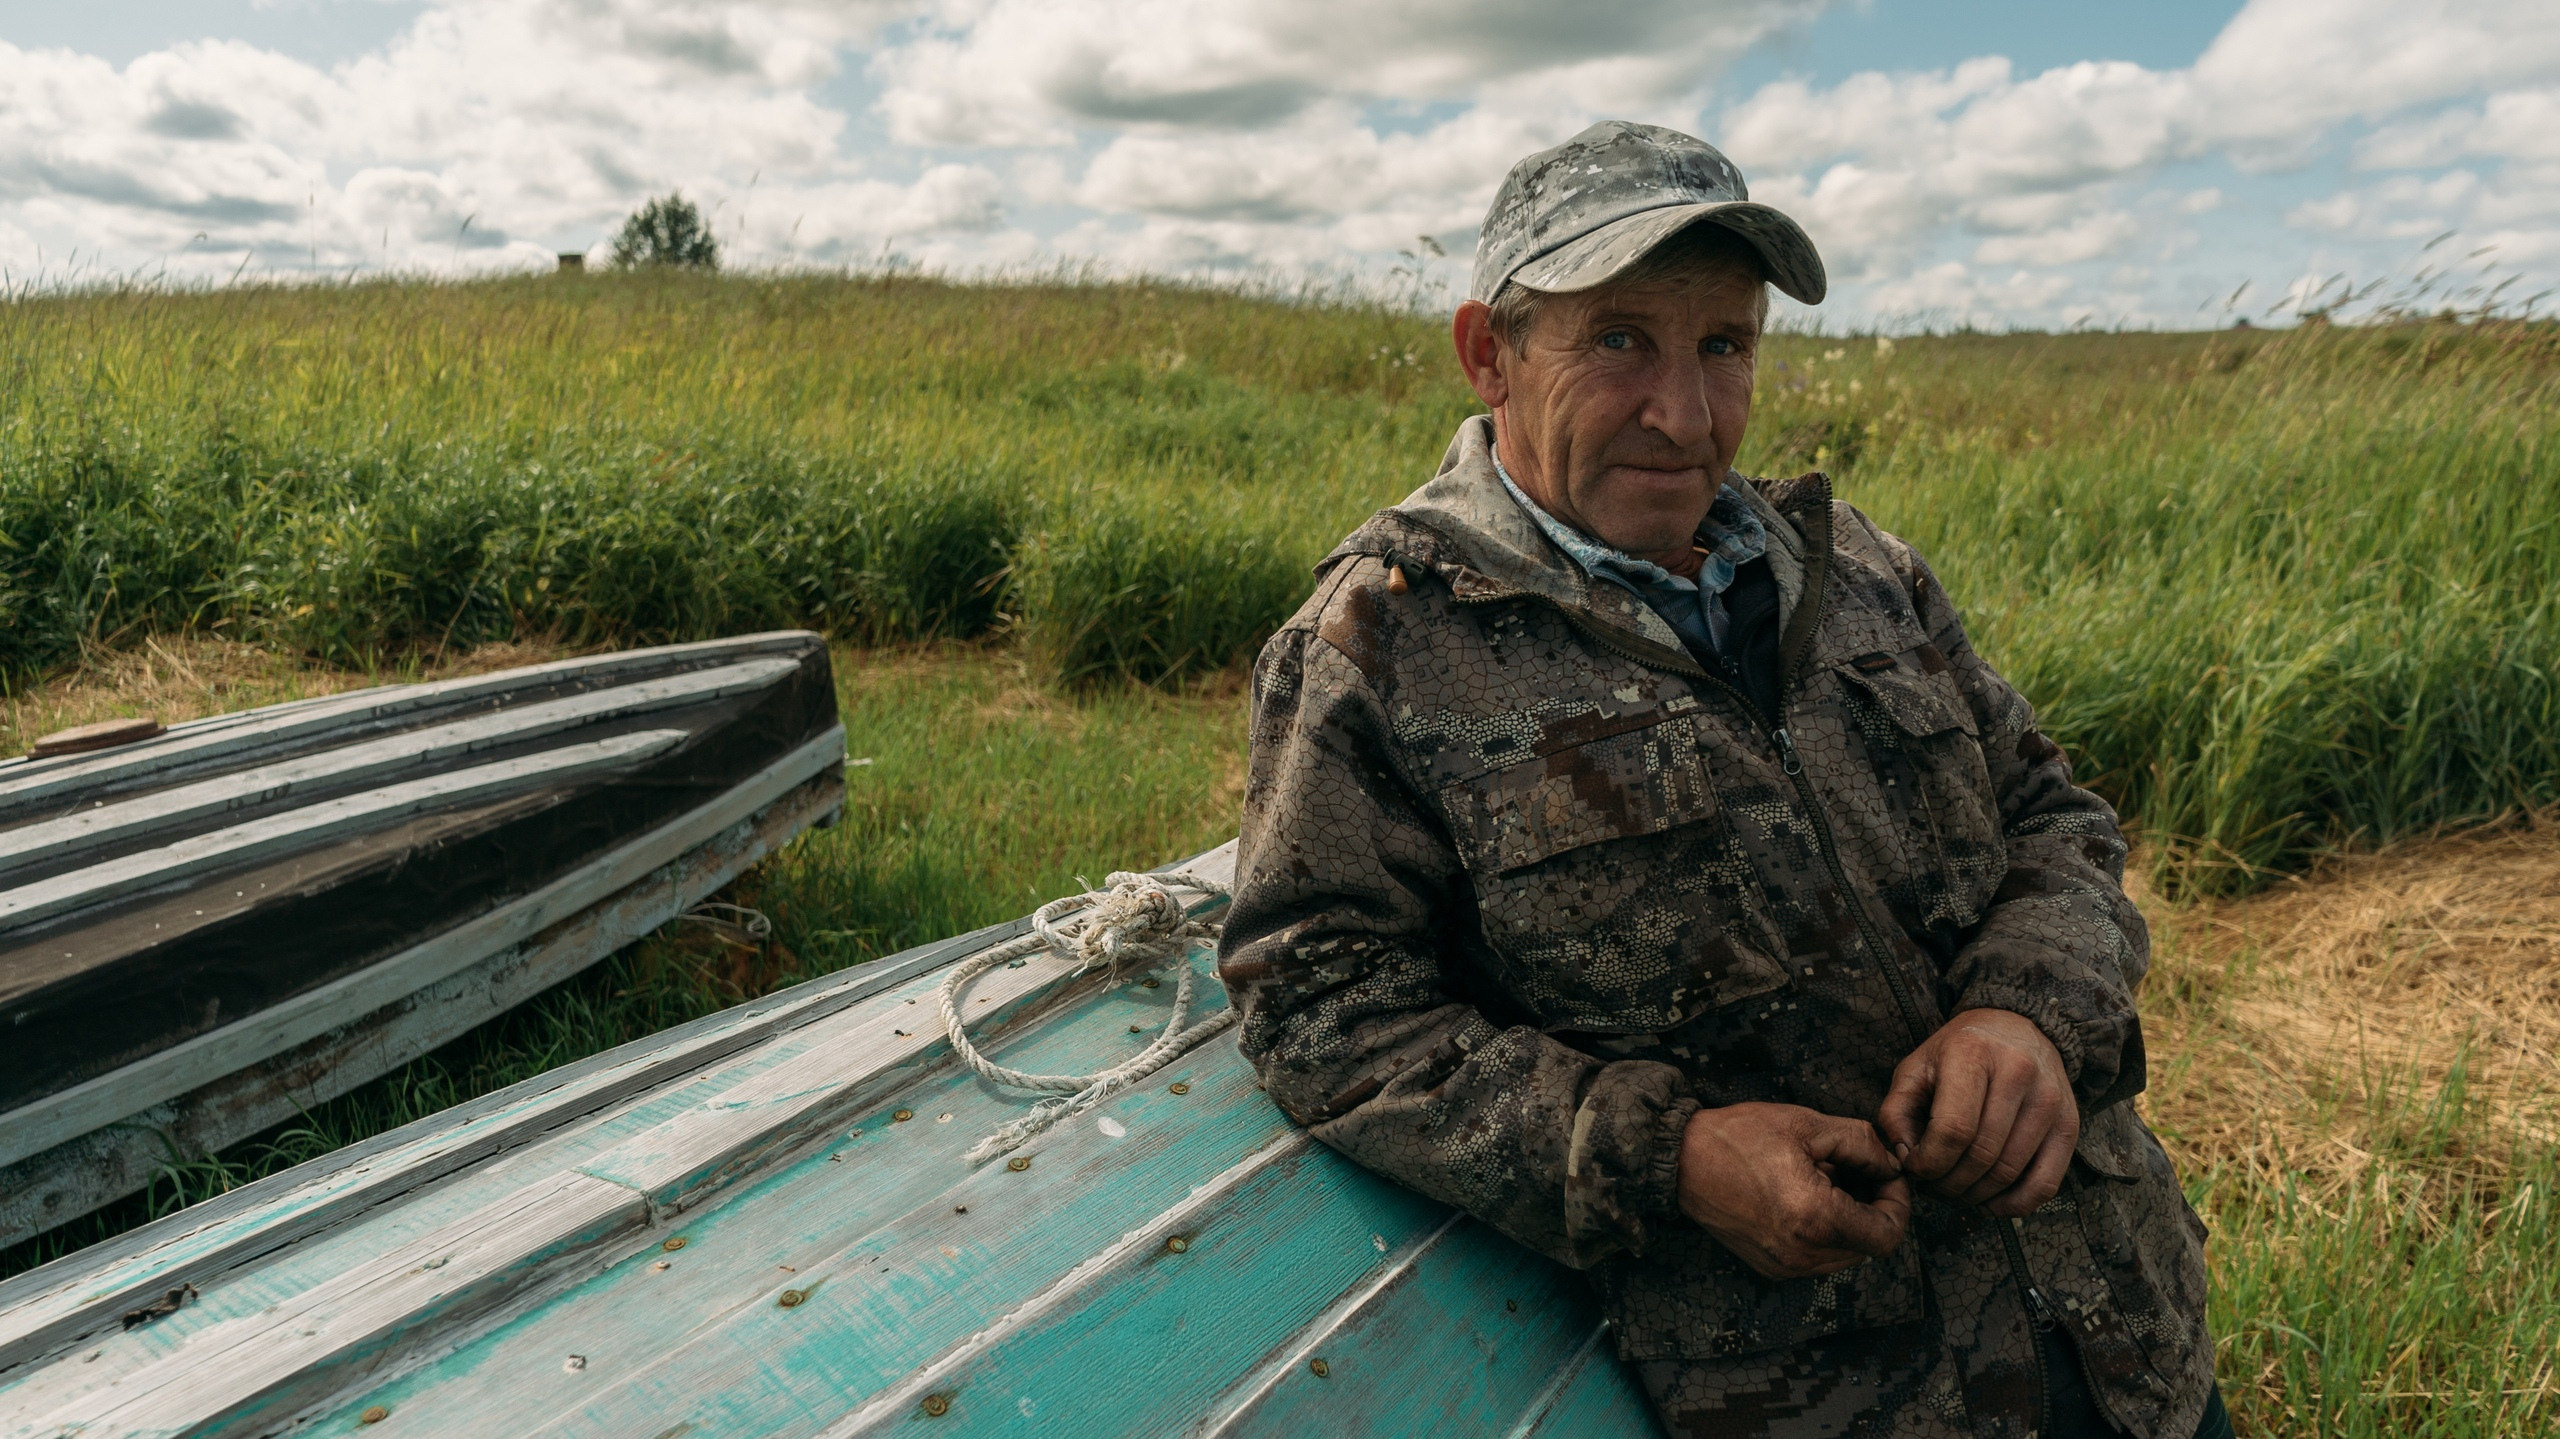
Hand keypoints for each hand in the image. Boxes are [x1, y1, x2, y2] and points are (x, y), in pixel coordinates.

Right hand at [1676, 1103, 1911, 1279]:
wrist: (1681, 1160)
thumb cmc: (1739, 1138)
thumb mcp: (1808, 1124)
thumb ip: (1862, 1144)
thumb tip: (1891, 1165)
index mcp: (1815, 1218)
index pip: (1887, 1235)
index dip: (1898, 1206)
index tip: (1887, 1178)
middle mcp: (1802, 1253)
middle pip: (1869, 1247)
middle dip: (1874, 1209)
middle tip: (1859, 1172)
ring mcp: (1785, 1265)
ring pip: (1846, 1255)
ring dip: (1851, 1223)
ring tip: (1828, 1183)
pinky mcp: (1771, 1267)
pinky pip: (1819, 1258)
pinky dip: (1826, 1233)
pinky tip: (1807, 1200)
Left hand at [1875, 1009, 2077, 1217]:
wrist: (2017, 1027)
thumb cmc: (1958, 1053)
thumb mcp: (1916, 1067)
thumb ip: (1896, 1112)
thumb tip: (1904, 1159)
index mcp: (1973, 1054)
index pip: (1953, 1130)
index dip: (1928, 1162)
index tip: (1915, 1168)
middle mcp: (2018, 1073)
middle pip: (1981, 1156)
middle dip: (1948, 1184)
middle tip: (1932, 1186)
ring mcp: (2049, 1100)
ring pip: (2010, 1172)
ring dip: (1976, 1195)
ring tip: (1955, 1190)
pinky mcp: (2069, 1124)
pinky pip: (2046, 1183)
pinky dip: (2015, 1204)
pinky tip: (1990, 1201)